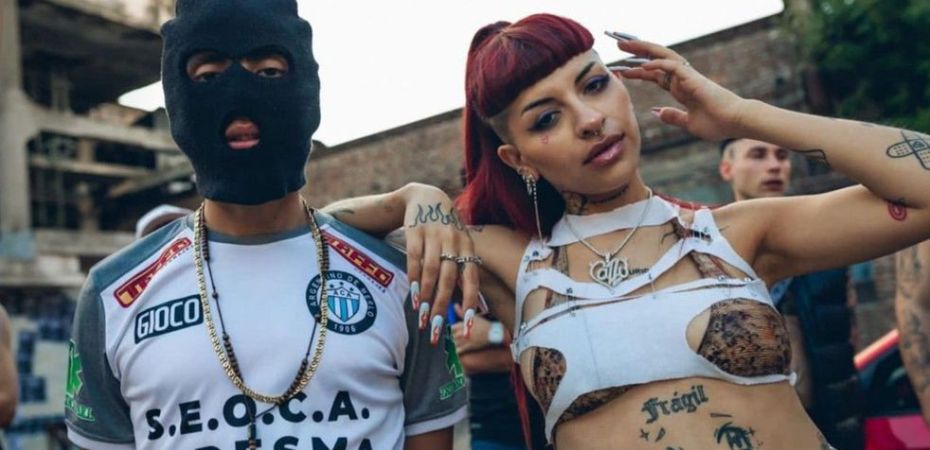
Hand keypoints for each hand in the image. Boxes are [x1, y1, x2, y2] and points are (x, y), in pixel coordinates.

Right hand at [400, 184, 480, 344]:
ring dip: (426, 295)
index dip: (470, 300)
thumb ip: (462, 273)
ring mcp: (434, 235)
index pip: (471, 277)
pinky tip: (412, 294)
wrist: (426, 197)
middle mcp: (453, 241)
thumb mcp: (459, 246)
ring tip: (421, 315)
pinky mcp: (415, 231)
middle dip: (441, 305)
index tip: (467, 322)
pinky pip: (414, 259)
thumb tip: (470, 308)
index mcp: (468, 247)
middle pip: (448, 278)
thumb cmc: (446, 231)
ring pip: (431, 271)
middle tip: (435, 327)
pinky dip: (413, 278)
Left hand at [451, 304, 495, 354]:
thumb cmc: (484, 324)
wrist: (492, 333)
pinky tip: (460, 350)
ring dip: (455, 344)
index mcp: (461, 324)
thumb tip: (455, 306)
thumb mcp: (473, 316)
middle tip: (458, 338)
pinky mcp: (467, 347)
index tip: (456, 331)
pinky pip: (457, 351)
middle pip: (451, 336)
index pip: (451, 328)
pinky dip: (457, 351)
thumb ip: (461, 312)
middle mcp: (461, 332)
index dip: (453, 330)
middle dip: (454, 337)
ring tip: (460, 344)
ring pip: (453, 344)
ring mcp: (464, 340)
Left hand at [611, 37, 748, 140]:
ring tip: (625, 46)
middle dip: (637, 53)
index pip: (656, 76)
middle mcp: (683, 80)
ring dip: (644, 50)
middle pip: (656, 61)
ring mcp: (688, 77)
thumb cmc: (718, 124)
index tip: (623, 72)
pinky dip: (658, 65)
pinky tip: (643, 65)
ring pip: (663, 57)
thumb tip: (657, 112)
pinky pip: (673, 67)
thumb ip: (673, 116)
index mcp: (681, 90)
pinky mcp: (694, 79)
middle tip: (619, 47)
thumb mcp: (689, 123)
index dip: (639, 73)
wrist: (736, 123)